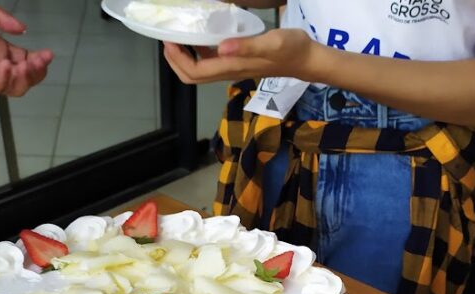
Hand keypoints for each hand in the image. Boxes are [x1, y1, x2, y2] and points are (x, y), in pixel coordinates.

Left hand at [0, 0, 51, 96]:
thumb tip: (21, 29)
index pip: (24, 58)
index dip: (39, 60)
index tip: (48, 54)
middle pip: (24, 76)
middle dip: (37, 71)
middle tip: (40, 61)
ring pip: (14, 87)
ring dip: (24, 78)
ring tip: (22, 66)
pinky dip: (4, 80)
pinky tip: (5, 67)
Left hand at [163, 28, 314, 83]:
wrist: (307, 60)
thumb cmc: (291, 49)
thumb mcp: (271, 43)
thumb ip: (246, 46)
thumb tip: (221, 48)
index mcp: (232, 66)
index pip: (196, 70)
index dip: (178, 59)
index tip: (169, 39)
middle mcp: (228, 71)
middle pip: (193, 76)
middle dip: (175, 61)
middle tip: (168, 39)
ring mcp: (232, 68)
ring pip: (200, 71)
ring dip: (184, 58)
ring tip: (178, 37)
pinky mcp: (237, 62)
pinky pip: (210, 62)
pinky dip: (198, 53)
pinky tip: (198, 37)